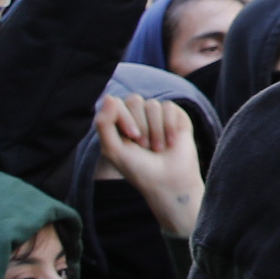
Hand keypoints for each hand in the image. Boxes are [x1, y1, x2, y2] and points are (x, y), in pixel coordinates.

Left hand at [93, 92, 205, 239]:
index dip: (125, 117)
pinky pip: (169, 107)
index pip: (116, 103)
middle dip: (141, 125)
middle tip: (145, 146)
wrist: (168, 182)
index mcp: (119, 123)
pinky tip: (171, 142)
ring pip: (153, 104)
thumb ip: (103, 123)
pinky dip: (169, 126)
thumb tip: (108, 96)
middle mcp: (138, 116)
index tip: (132, 138)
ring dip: (155, 130)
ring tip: (158, 148)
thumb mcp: (112, 150)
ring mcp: (157, 115)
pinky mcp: (176, 117)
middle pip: (134, 100)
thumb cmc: (138, 169)